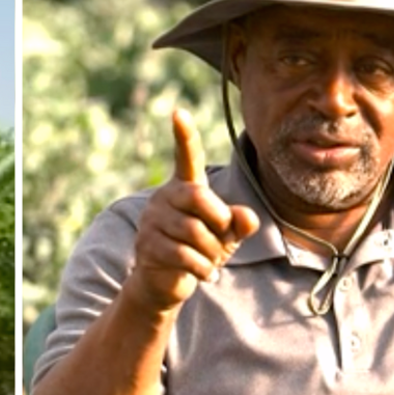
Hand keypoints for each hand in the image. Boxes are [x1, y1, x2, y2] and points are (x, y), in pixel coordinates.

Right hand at [126, 109, 258, 312]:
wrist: (165, 282)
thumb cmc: (199, 250)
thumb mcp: (226, 235)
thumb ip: (240, 222)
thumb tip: (246, 217)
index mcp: (184, 187)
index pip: (185, 157)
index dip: (184, 135)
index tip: (178, 112)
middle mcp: (164, 197)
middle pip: (199, 197)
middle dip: (219, 220)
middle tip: (223, 237)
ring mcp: (152, 221)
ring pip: (194, 232)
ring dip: (212, 252)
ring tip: (211, 261)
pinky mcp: (148, 245)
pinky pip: (186, 255)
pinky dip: (204, 268)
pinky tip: (205, 274)